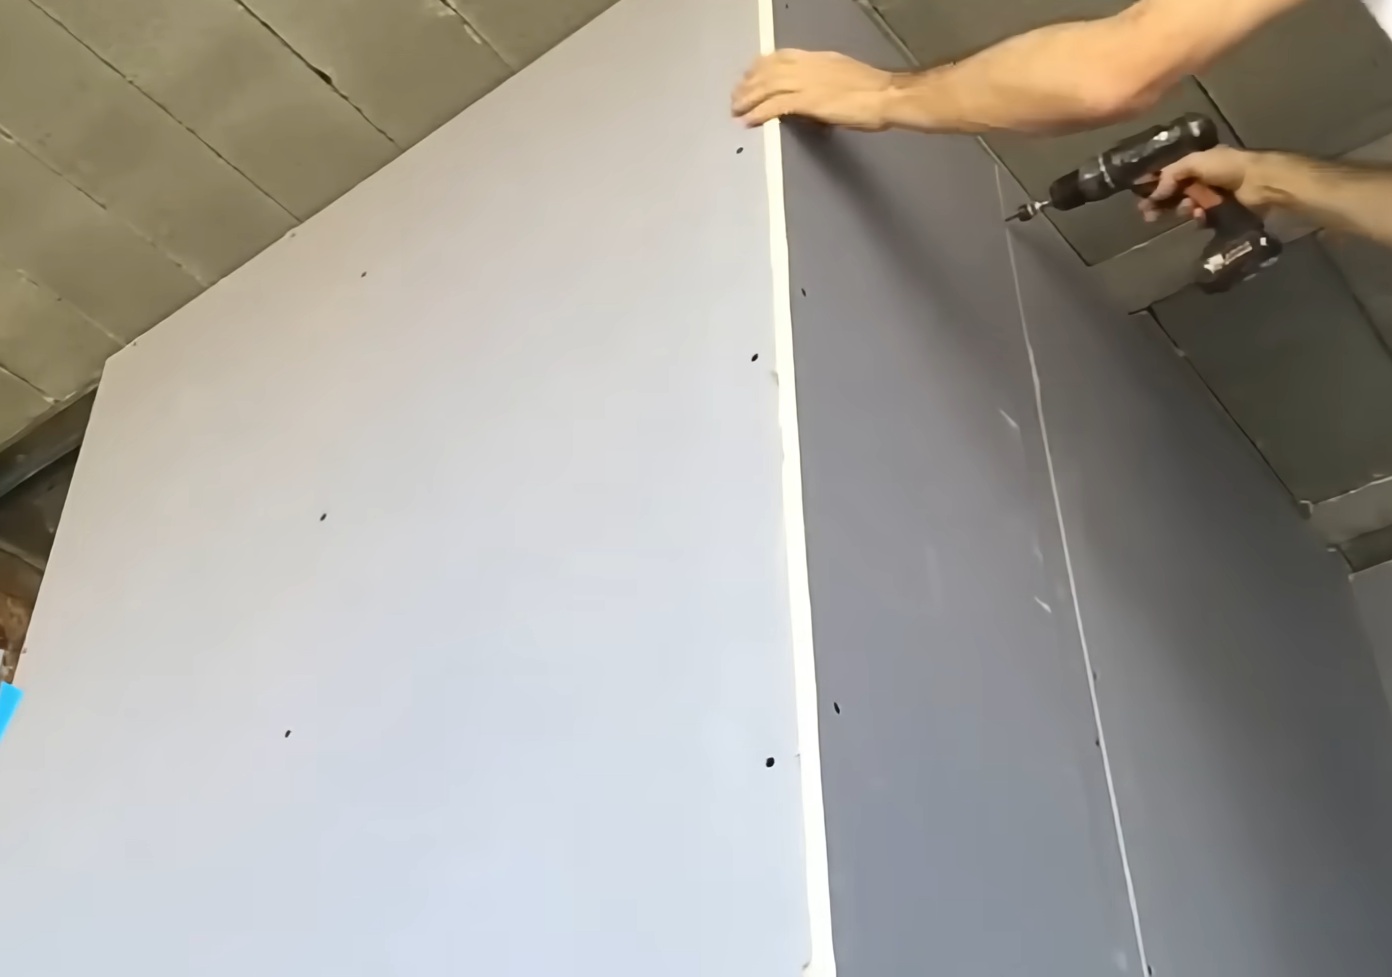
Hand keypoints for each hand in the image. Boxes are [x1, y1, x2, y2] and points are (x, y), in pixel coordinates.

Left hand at [732, 50, 894, 129]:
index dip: (762, 65)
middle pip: (769, 71)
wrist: (886, 96)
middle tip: (736, 96)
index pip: (782, 57)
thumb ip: (824, 83)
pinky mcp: (809, 101)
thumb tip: (811, 96)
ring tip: (736, 110)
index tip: (750, 73)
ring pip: (767, 86)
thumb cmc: (874, 91)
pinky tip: (749, 120)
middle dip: (749, 84)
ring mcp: (808, 83)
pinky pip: (775, 105)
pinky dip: (759, 113)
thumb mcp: (845, 77)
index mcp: (819, 59)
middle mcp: (809, 67)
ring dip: (748, 99)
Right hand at [1138, 147, 1266, 223]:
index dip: (1155, 183)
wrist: (1262, 184)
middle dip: (1160, 201)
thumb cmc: (1229, 167)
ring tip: (1184, 211)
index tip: (1140, 194)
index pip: (1171, 172)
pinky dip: (1199, 218)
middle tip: (1146, 213)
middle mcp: (1205, 178)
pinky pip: (1203, 218)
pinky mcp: (1222, 213)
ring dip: (1180, 210)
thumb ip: (1172, 174)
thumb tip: (1155, 193)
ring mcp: (1214, 196)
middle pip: (1175, 191)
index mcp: (1199, 162)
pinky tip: (1200, 216)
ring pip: (1187, 206)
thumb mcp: (1196, 162)